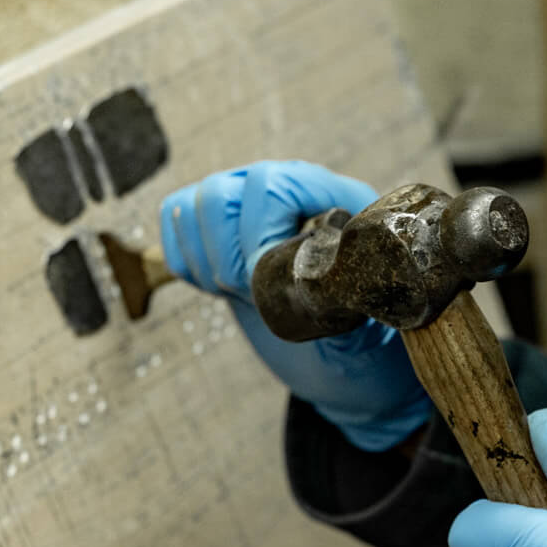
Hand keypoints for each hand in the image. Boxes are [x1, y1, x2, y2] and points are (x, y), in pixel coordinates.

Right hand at [160, 161, 431, 450]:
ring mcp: (254, 204)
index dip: (256, 236)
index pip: (273, 185)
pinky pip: (178, 216)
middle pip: (221, 193)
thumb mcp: (367, 332)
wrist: (346, 361)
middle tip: (250, 296)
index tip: (263, 285)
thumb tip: (315, 278)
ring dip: (206, 260)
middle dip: (225, 257)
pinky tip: (222, 287)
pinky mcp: (222, 225)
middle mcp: (294, 190)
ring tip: (241, 294)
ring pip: (194, 204)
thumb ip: (344, 303)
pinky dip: (186, 260)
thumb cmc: (368, 345)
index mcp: (340, 201)